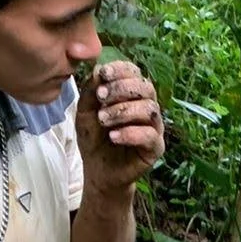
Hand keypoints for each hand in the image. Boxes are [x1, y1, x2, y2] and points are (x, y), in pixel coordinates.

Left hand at [76, 59, 164, 195]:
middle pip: (146, 87)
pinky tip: (114, 136)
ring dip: (124, 111)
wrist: (98, 171)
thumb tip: (98, 70)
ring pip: (150, 109)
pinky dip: (131, 133)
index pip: (134, 73)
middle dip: (122, 89)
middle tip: (101, 97)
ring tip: (103, 120)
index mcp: (131, 94)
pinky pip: (150, 135)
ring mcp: (154, 127)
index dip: (121, 70)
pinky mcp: (155, 148)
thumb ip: (90, 92)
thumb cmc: (94, 139)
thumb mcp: (85, 113)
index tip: (103, 74)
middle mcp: (147, 107)